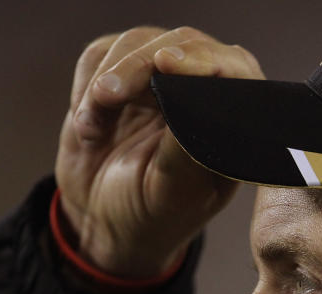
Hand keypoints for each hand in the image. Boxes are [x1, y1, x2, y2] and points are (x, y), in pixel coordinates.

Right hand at [55, 27, 263, 277]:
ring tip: (93, 128)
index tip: (167, 65)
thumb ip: (186, 149)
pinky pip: (101, 56)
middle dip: (139, 66)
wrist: (102, 221)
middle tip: (106, 96)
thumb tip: (192, 101)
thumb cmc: (151, 215)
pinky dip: (86, 88)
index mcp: (232, 124)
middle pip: (182, 46)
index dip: (205, 61)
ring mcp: (163, 80)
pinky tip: (90, 126)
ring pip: (137, 43)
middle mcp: (204, 94)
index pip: (235, 72)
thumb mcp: (172, 193)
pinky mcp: (122, 74)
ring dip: (107, 83)